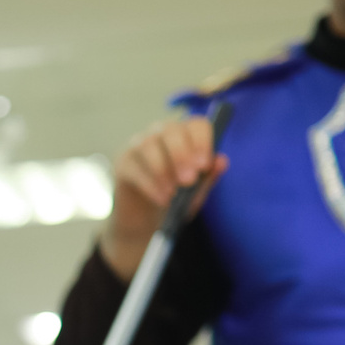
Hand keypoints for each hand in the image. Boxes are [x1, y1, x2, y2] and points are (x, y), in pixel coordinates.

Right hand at [102, 117, 228, 279]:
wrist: (146, 220)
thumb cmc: (176, 199)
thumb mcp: (196, 192)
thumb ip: (208, 178)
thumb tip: (221, 161)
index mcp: (187, 135)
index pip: (196, 125)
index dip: (202, 142)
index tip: (204, 166)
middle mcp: (162, 133)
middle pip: (172, 130)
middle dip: (181, 155)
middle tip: (188, 181)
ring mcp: (140, 145)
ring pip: (150, 145)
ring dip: (163, 170)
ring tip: (172, 194)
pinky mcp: (123, 162)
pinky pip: (135, 167)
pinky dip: (150, 184)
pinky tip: (161, 199)